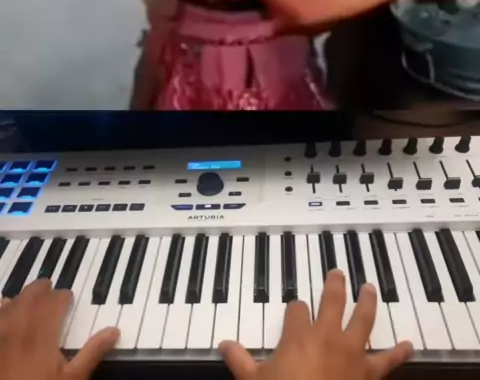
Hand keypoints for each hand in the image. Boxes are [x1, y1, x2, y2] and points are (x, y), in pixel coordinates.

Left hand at [0, 279, 117, 379]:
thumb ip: (92, 352)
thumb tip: (114, 331)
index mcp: (42, 334)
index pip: (53, 303)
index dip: (62, 297)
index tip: (68, 296)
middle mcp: (19, 328)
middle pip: (29, 298)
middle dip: (41, 290)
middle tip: (48, 287)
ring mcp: (0, 337)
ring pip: (8, 305)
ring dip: (20, 298)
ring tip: (26, 298)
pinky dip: (0, 311)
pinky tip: (2, 312)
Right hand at [219, 270, 412, 379]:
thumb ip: (240, 361)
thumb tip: (224, 345)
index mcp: (298, 336)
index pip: (297, 309)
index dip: (296, 308)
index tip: (296, 308)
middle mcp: (327, 336)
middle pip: (332, 301)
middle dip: (335, 285)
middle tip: (338, 273)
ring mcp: (351, 353)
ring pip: (363, 319)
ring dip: (367, 301)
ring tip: (369, 288)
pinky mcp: (369, 374)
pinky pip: (387, 361)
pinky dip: (398, 353)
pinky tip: (407, 345)